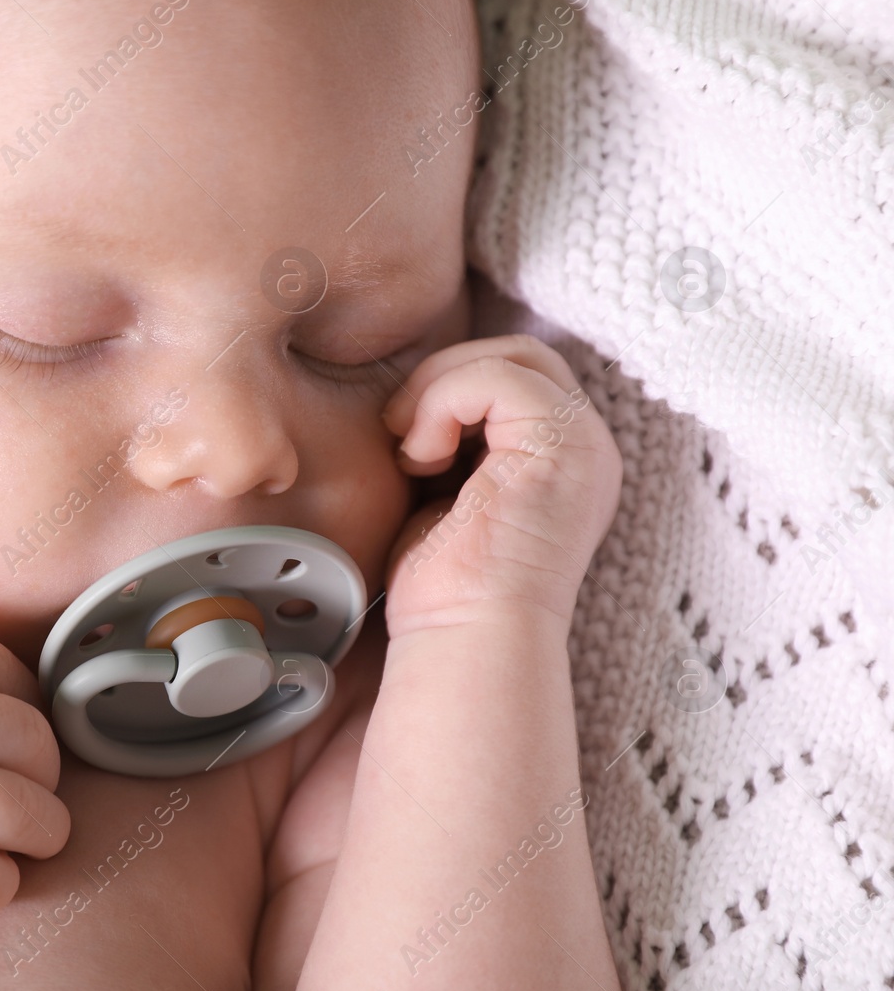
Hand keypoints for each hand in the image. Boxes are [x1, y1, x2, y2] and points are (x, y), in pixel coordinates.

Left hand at [381, 334, 622, 635]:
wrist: (464, 638)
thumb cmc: (445, 587)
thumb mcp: (445, 492)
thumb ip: (453, 440)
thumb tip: (411, 401)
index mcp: (562, 458)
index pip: (514, 375)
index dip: (452, 389)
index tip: (408, 444)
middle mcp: (586, 446)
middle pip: (520, 352)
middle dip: (447, 376)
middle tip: (403, 431)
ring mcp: (582, 444)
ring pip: (511, 355)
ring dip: (439, 389)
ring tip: (414, 451)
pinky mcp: (562, 447)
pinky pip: (497, 378)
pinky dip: (442, 404)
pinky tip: (423, 459)